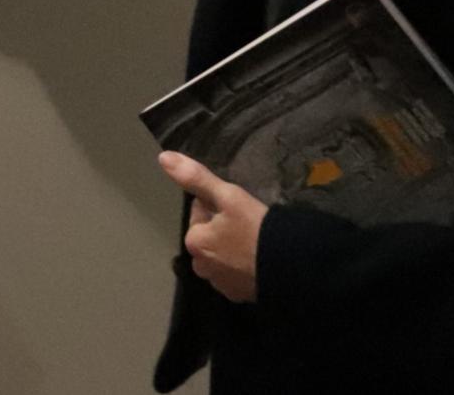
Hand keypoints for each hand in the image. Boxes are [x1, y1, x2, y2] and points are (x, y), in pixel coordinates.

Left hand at [159, 151, 266, 303]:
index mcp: (194, 242)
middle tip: (249, 226)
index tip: (238, 208)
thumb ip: (196, 178)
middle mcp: (201, 267)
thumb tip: (163, 158)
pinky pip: (236, 275)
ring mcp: (220, 284)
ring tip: (255, 242)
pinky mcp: (239, 297)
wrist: (290, 268)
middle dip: (224, 230)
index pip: (199, 213)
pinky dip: (243, 267)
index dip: (219, 206)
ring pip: (222, 257)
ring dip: (233, 249)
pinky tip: (259, 260)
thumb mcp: (228, 196)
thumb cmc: (256, 229)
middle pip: (209, 237)